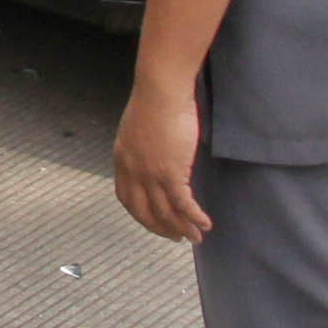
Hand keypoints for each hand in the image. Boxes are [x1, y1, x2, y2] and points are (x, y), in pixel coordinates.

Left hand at [112, 77, 210, 242]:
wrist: (161, 89)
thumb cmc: (155, 99)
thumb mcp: (139, 127)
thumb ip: (143, 145)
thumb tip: (156, 152)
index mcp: (123, 160)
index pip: (127, 198)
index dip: (141, 214)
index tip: (154, 221)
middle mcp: (133, 172)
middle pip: (145, 212)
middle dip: (161, 228)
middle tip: (176, 237)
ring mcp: (150, 174)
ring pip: (166, 212)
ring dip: (182, 229)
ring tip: (196, 238)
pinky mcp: (170, 172)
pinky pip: (183, 204)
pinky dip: (193, 217)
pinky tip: (204, 224)